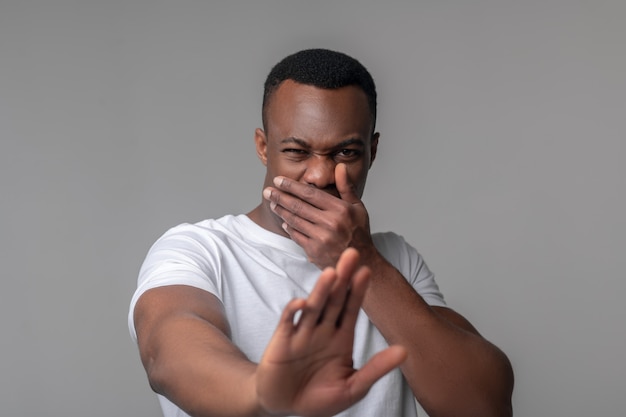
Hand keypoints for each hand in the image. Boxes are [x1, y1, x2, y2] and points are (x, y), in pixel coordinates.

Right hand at [256, 248, 406, 416]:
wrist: (285, 407)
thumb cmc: (319, 398)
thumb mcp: (353, 388)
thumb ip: (376, 369)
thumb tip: (405, 351)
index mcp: (341, 338)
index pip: (351, 308)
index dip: (358, 290)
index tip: (367, 271)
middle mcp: (322, 330)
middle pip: (334, 299)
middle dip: (343, 278)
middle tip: (351, 254)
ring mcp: (302, 333)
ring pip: (314, 307)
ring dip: (321, 290)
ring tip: (331, 273)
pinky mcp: (282, 341)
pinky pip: (288, 322)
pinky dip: (294, 311)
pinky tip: (302, 303)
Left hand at [263, 164, 375, 268]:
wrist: (360, 261)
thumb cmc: (358, 232)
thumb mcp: (357, 207)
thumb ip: (346, 186)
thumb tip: (340, 166)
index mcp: (341, 209)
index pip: (310, 193)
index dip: (292, 186)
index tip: (278, 180)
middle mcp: (331, 223)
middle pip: (298, 206)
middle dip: (280, 197)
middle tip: (268, 191)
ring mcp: (322, 238)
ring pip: (295, 220)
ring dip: (281, 211)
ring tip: (273, 203)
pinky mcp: (315, 250)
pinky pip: (296, 236)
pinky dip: (289, 228)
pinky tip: (284, 221)